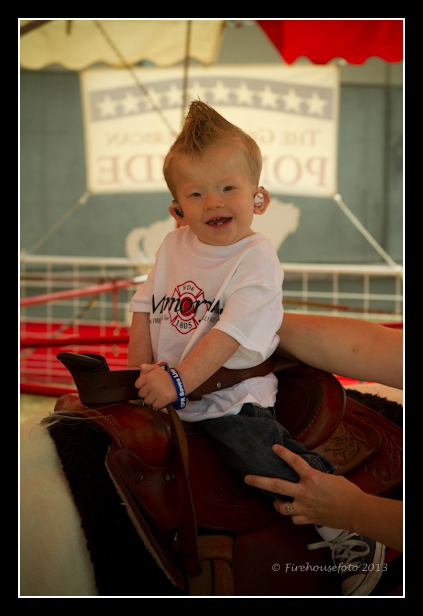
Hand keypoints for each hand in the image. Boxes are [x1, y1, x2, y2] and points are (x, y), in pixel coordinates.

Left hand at [134, 364, 176, 408]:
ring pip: (147, 401)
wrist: (180, 382)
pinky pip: (154, 406)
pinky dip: (158, 404)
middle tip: (153, 391)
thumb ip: (145, 367)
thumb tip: (140, 374)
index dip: (141, 386)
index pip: (137, 385)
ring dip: (151, 399)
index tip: (147, 385)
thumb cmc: (165, 376)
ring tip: (157, 395)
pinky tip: (161, 399)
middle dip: (146, 393)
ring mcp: (156, 393)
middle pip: (141, 394)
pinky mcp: (162, 401)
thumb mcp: (156, 368)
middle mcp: (151, 385)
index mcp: (148, 377)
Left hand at [245, 444, 363, 528]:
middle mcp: (304, 492)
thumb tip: (309, 476)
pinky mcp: (308, 518)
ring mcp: (304, 506)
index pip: (294, 461)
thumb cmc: (347, 492)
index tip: (274, 447)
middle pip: (276, 486)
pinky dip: (292, 515)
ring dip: (276, 503)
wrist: (356, 511)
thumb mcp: (330, 477)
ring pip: (281, 506)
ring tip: (276, 500)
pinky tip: (295, 512)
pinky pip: (293, 518)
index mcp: (312, 477)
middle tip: (247, 478)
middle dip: (259, 481)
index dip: (283, 453)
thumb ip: (316, 476)